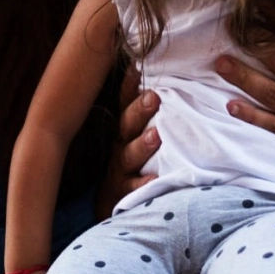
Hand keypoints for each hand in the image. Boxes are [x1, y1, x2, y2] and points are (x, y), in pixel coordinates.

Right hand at [95, 66, 160, 218]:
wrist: (112, 206)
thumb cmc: (134, 165)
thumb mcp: (136, 137)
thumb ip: (149, 115)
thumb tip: (162, 85)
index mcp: (124, 130)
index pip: (125, 103)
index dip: (129, 85)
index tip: (137, 67)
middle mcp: (119, 146)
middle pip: (127, 125)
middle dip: (139, 110)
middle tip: (154, 96)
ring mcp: (119, 170)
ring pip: (128, 155)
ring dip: (142, 145)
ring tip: (156, 136)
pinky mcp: (122, 193)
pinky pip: (133, 188)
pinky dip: (143, 184)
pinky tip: (154, 180)